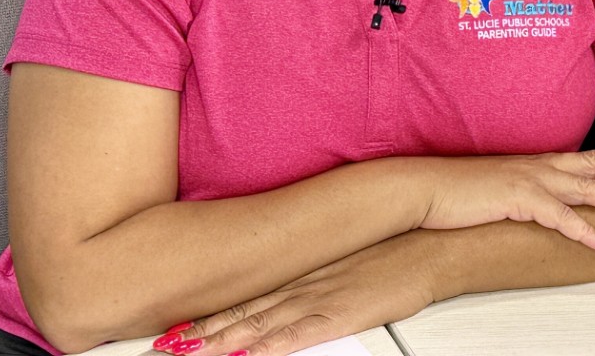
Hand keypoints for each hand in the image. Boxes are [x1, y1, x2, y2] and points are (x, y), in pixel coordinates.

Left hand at [162, 231, 438, 355]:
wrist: (428, 249)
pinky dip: (265, 345)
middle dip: (203, 332)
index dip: (211, 316)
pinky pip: (294, 335)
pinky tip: (244, 353)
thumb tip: (297, 299)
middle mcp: (302, 286)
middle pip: (242, 313)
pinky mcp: (337, 314)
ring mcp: (317, 300)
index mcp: (303, 276)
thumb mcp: (349, 267)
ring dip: (220, 340)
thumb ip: (319, 283)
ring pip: (257, 324)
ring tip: (187, 351)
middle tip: (166, 345)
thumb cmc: (395, 257)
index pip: (247, 298)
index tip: (179, 328)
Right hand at [418, 141, 594, 250]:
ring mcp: (532, 181)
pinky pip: (562, 219)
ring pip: (587, 187)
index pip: (584, 155)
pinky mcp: (520, 200)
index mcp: (535, 163)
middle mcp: (539, 167)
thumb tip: (533, 199)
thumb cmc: (456, 191)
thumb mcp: (496, 186)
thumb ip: (520, 189)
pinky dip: (587, 232)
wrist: (424, 189)